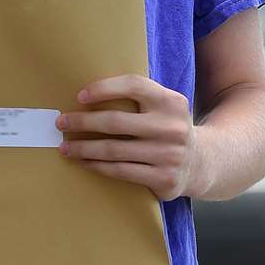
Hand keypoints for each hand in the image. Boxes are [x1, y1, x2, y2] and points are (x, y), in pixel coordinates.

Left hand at [57, 74, 196, 201]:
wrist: (203, 162)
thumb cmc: (167, 127)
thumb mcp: (164, 106)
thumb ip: (139, 97)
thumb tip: (86, 94)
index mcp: (171, 102)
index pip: (134, 86)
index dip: (104, 88)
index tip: (80, 96)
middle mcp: (172, 127)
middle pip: (115, 122)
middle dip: (82, 122)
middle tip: (61, 122)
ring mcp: (169, 155)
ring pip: (113, 150)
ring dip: (83, 148)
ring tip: (65, 146)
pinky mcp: (164, 178)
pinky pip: (120, 171)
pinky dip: (97, 166)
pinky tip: (84, 162)